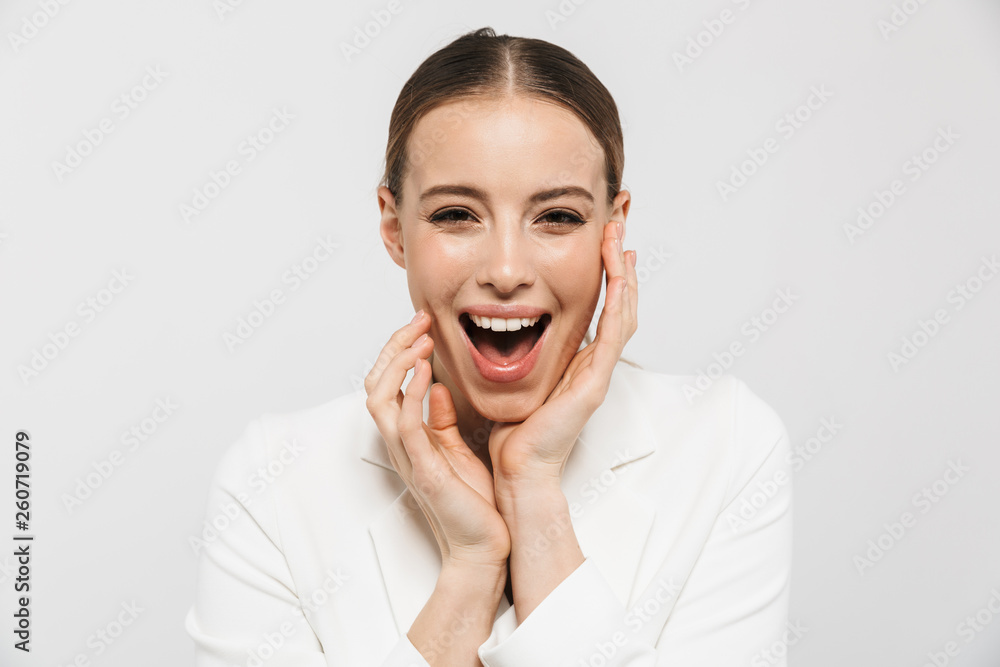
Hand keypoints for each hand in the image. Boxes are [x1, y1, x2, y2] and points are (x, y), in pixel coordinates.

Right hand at [364, 312, 510, 568]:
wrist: (484, 544)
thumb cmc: (472, 501)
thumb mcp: (456, 448)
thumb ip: (441, 419)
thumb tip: (434, 386)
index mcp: (407, 437)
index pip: (387, 384)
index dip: (398, 350)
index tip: (422, 324)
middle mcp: (400, 444)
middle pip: (375, 384)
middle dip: (393, 346)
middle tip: (419, 319)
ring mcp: (407, 456)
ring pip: (380, 399)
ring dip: (397, 363)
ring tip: (420, 338)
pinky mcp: (423, 469)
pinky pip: (406, 424)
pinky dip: (410, 392)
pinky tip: (425, 370)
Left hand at [489, 219, 637, 493]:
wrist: (519, 470)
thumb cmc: (513, 432)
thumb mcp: (513, 378)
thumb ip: (514, 351)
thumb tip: (492, 320)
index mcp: (577, 362)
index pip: (599, 309)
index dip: (603, 275)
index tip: (600, 241)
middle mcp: (594, 364)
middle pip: (619, 304)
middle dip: (618, 264)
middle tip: (617, 228)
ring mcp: (598, 373)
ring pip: (623, 313)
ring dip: (623, 274)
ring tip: (621, 240)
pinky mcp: (596, 384)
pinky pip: (614, 335)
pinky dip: (619, 303)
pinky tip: (620, 277)